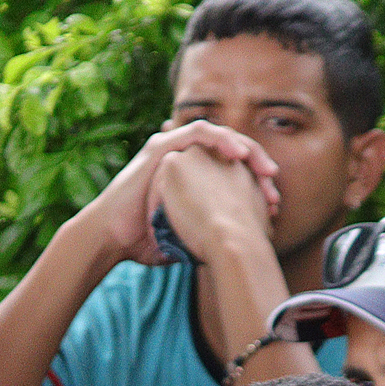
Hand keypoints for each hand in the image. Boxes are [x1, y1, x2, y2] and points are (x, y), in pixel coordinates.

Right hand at [79, 121, 278, 267]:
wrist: (111, 240)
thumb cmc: (143, 242)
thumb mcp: (184, 237)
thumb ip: (206, 236)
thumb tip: (234, 253)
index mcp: (188, 177)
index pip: (229, 168)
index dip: (253, 182)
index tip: (272, 203)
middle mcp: (181, 159)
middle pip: (228, 150)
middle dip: (255, 164)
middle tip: (273, 183)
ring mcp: (170, 149)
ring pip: (218, 135)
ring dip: (244, 149)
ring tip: (263, 168)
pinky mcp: (161, 147)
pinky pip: (198, 132)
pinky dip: (220, 140)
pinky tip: (237, 155)